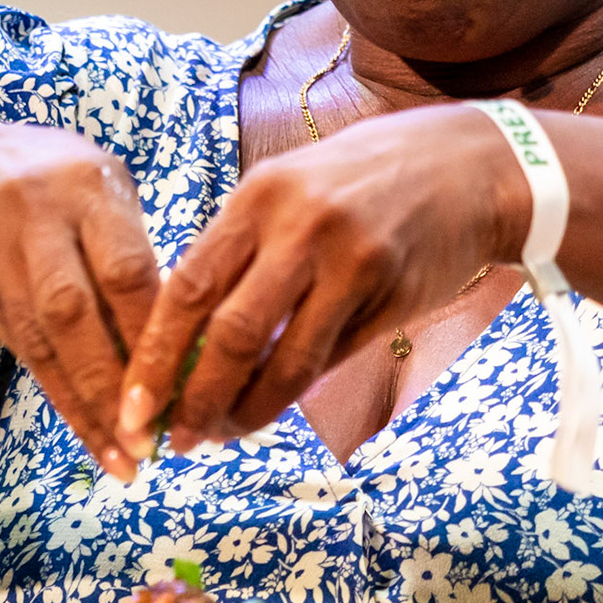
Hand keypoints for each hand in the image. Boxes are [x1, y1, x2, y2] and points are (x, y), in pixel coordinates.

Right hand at [0, 124, 159, 479]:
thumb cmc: (67, 190)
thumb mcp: (107, 195)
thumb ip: (137, 256)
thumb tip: (192, 346)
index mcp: (89, 188)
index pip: (124, 269)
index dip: (151, 333)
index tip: (185, 387)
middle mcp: (35, 216)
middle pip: (71, 310)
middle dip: (112, 381)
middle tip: (150, 439)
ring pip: (40, 340)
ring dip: (86, 405)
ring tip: (125, 456)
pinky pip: (21, 353)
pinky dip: (61, 400)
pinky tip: (93, 439)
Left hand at [114, 103, 525, 455]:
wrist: (469, 166)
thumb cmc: (361, 179)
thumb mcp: (288, 186)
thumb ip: (239, 248)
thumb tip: (179, 332)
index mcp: (259, 195)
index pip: (186, 286)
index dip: (152, 354)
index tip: (133, 404)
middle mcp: (300, 226)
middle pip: (228, 332)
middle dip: (192, 397)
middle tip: (175, 437)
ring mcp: (351, 261)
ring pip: (283, 360)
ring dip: (245, 409)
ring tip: (222, 433)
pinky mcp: (392, 293)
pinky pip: (330, 359)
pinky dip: (293, 391)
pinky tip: (269, 407)